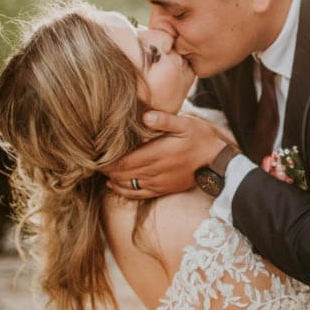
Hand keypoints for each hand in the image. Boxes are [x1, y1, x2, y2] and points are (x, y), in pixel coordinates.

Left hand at [103, 111, 225, 198]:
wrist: (217, 163)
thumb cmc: (201, 139)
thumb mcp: (186, 123)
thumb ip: (164, 119)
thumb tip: (144, 115)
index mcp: (157, 154)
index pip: (124, 161)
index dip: (106, 160)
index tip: (94, 154)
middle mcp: (155, 171)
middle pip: (122, 174)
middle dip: (106, 169)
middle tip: (92, 161)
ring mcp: (158, 183)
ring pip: (127, 185)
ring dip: (112, 179)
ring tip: (101, 171)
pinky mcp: (163, 189)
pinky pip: (138, 193)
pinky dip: (123, 190)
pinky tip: (115, 185)